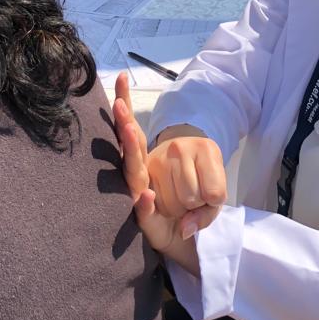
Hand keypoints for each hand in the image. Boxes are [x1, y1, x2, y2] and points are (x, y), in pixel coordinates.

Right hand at [113, 73, 177, 251]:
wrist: (181, 241)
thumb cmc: (184, 210)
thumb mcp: (200, 191)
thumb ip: (193, 182)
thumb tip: (174, 182)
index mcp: (147, 161)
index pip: (135, 128)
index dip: (127, 105)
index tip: (121, 78)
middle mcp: (139, 175)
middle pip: (130, 143)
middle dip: (124, 121)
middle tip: (118, 101)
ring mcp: (140, 195)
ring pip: (133, 170)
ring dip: (130, 150)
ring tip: (128, 129)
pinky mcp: (145, 220)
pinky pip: (144, 209)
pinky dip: (145, 202)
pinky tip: (146, 194)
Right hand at [146, 133, 226, 222]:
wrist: (179, 159)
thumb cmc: (202, 179)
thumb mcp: (215, 195)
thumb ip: (205, 216)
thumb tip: (183, 230)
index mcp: (206, 148)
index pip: (215, 193)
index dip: (214, 201)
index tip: (210, 192)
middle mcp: (180, 148)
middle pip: (192, 199)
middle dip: (194, 204)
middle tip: (193, 193)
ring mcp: (159, 157)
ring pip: (173, 204)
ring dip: (177, 207)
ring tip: (179, 193)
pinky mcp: (143, 171)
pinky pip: (154, 203)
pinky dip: (162, 206)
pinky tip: (164, 196)